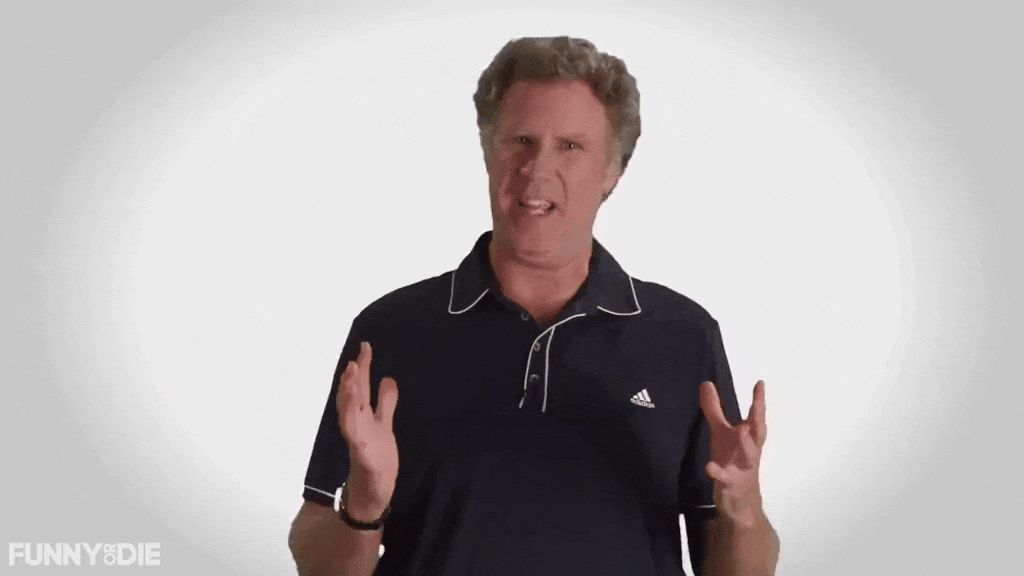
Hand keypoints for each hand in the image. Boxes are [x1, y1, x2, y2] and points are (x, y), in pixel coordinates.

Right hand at [336, 341, 398, 513]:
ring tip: (350, 377)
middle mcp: (358, 427)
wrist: (372, 495)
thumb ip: (385, 403)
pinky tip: (354, 417)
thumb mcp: (385, 426)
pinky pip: (356, 442)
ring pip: (349, 416)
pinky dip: (354, 427)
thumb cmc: (377, 460)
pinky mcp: (363, 460)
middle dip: (352, 379)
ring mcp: (359, 443)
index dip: (362, 369)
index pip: (361, 389)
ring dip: (348, 397)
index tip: (365, 347)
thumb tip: (387, 378)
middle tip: (354, 358)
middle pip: (353, 399)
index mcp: (364, 418)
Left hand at [699, 379, 766, 524]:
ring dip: (746, 446)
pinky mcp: (730, 483)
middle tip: (759, 405)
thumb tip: (707, 384)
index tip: (759, 383)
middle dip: (759, 421)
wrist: (739, 500)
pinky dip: (718, 472)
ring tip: (740, 432)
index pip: (756, 417)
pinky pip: (725, 478)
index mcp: (748, 438)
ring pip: (748, 457)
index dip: (758, 401)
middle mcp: (749, 451)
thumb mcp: (721, 433)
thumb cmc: (732, 460)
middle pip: (757, 435)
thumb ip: (714, 409)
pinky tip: (710, 467)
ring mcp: (741, 468)